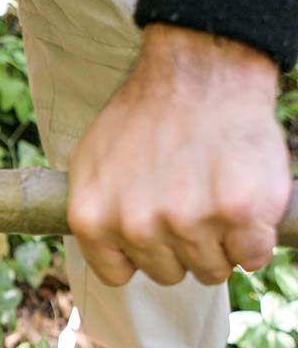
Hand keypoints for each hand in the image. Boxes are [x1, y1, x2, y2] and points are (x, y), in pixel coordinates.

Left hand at [67, 24, 291, 286]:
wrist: (199, 73)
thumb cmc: (145, 116)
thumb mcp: (92, 163)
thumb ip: (96, 211)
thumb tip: (107, 250)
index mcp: (93, 219)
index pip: (119, 274)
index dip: (140, 254)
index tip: (154, 228)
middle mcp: (135, 227)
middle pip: (168, 274)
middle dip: (181, 246)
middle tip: (189, 200)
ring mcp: (187, 222)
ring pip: (211, 270)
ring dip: (220, 242)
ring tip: (214, 194)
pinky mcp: (238, 214)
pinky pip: (252, 257)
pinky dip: (255, 239)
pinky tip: (244, 204)